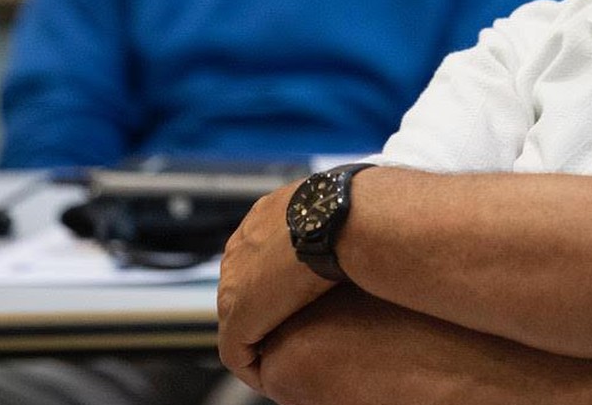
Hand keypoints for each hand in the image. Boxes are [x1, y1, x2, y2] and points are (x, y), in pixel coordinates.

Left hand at [218, 181, 337, 392]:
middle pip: (242, 290)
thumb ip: (334, 221)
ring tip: (284, 360)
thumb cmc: (354, 210)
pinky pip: (236, 353)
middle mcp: (242, 247)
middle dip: (263, 313)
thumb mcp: (340, 210)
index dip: (277, 284)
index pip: (258, 258)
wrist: (344, 219)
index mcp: (264, 218)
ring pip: (237, 323)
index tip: (297, 302)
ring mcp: (235, 282)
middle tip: (291, 334)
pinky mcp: (239, 315)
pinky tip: (271, 380)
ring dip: (259, 342)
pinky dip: (252, 369)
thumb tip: (356, 224)